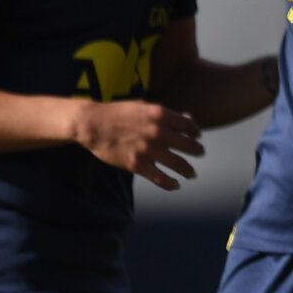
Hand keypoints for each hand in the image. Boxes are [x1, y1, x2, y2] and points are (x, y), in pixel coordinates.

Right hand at [73, 101, 203, 189]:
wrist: (93, 124)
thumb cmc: (118, 113)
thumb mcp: (144, 107)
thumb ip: (167, 114)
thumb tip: (188, 119)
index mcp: (161, 115)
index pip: (189, 125)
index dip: (195, 132)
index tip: (197, 136)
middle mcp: (158, 132)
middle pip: (189, 146)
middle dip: (198, 151)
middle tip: (200, 153)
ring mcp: (149, 150)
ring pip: (179, 164)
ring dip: (189, 171)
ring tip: (192, 174)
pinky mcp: (138, 165)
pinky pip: (161, 178)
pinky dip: (171, 184)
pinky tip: (175, 185)